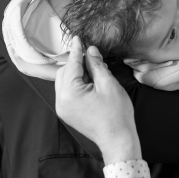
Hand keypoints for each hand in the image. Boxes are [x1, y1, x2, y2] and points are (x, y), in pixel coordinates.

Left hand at [55, 36, 141, 164]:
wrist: (118, 139)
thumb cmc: (116, 113)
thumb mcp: (108, 84)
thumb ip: (96, 65)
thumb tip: (91, 50)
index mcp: (70, 93)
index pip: (72, 65)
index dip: (77, 50)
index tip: (78, 38)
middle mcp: (61, 101)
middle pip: (64, 72)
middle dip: (76, 61)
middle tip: (91, 54)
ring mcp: (63, 108)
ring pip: (64, 82)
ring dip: (76, 72)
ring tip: (93, 68)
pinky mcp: (68, 113)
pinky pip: (67, 91)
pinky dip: (76, 82)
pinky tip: (89, 80)